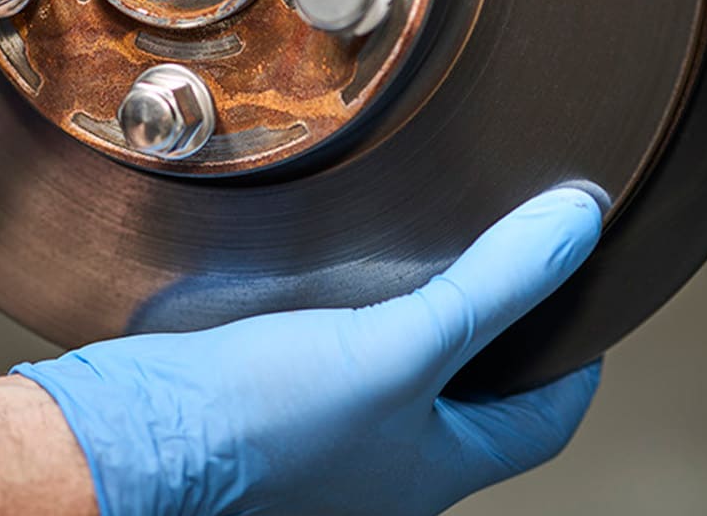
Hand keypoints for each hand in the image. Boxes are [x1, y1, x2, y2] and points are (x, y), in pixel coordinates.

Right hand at [16, 187, 606, 515]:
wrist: (125, 440)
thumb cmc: (256, 423)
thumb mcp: (395, 347)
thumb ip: (489, 290)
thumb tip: (573, 228)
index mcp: (433, 476)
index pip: (542, 423)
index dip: (573, 358)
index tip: (581, 292)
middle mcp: (385, 478)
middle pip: (473, 404)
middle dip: (492, 336)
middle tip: (504, 262)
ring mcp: (325, 455)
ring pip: (399, 387)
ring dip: (416, 328)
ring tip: (423, 260)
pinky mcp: (268, 421)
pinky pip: (332, 374)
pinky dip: (348, 331)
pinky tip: (331, 288)